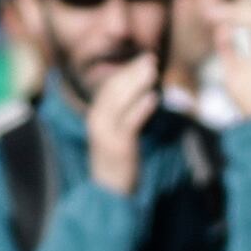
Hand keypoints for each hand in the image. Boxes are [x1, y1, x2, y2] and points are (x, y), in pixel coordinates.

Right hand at [80, 54, 162, 196]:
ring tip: (153, 70)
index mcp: (96, 116)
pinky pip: (129, 123)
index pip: (110, 87)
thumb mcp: (118, 133)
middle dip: (133, 72)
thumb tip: (146, 92)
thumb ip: (126, 112)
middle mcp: (96, 121)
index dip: (127, 71)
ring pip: (119, 102)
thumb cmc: (117, 161)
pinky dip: (140, 108)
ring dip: (137, 84)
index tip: (144, 59)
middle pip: (113, 89)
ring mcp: (106, 134)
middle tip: (151, 58)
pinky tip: (154, 98)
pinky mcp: (118, 147)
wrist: (109, 192)